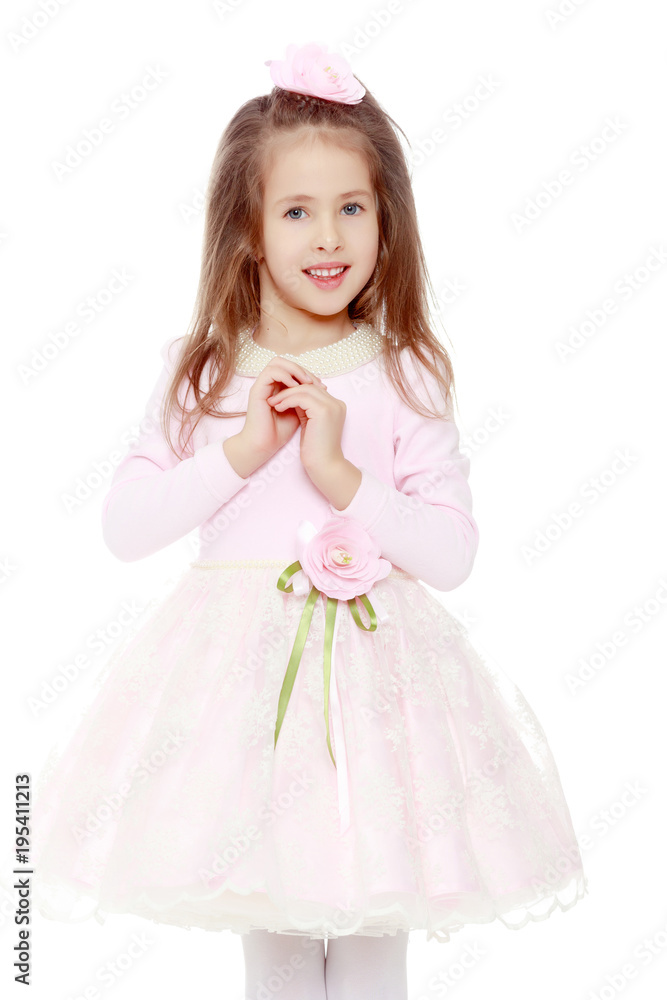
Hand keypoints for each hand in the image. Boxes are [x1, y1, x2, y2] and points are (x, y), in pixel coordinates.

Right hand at [230, 356, 325, 474]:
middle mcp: (269, 384)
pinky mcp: (257, 390)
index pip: (293, 370)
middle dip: (303, 370)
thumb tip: (321, 388)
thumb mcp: (299, 411)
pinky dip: (285, 376)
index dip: (308, 374)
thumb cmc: (280, 432)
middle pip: (286, 362)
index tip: (322, 386)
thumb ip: (306, 398)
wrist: (264, 445)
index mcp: (278, 388)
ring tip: (306, 382)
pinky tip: (295, 387)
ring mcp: (262, 386)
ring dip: (294, 370)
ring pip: (277, 362)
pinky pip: (271, 372)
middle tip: (315, 382)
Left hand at [267, 377, 346, 477]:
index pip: (313, 390)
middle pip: (309, 386)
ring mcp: (332, 406)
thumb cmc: (316, 451)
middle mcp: (337, 403)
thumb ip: (306, 409)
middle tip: (273, 398)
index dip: (295, 391)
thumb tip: (292, 397)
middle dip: (289, 390)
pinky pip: (301, 397)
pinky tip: (278, 407)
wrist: (324, 466)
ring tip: (273, 402)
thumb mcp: (310, 424)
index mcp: (335, 406)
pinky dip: (287, 400)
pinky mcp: (323, 411)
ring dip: (286, 394)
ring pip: (304, 389)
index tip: (280, 398)